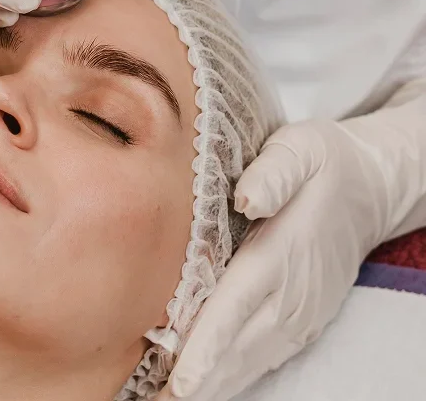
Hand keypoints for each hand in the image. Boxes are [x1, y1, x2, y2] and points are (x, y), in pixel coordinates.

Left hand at [158, 117, 398, 400]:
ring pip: (251, 359)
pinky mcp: (305, 319)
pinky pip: (267, 356)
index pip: (236, 307)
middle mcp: (291, 293)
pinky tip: (210, 384)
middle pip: (238, 347)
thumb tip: (247, 198)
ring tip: (172, 399)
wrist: (370, 188)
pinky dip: (236, 373)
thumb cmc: (322, 165)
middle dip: (198, 378)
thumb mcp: (299, 151)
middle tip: (156, 398)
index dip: (207, 347)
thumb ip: (273, 174)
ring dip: (214, 383)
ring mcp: (301, 311)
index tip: (180, 379)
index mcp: (280, 253)